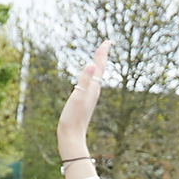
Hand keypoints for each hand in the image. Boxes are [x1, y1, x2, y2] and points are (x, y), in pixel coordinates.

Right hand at [58, 40, 109, 158]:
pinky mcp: (84, 102)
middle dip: (102, 56)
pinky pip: (90, 84)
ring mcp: (89, 97)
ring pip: (96, 77)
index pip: (99, 67)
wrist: (71, 136)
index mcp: (93, 88)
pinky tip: (90, 78)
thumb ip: (84, 81)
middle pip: (100, 70)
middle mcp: (94, 92)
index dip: (102, 54)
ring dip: (98, 65)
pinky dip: (91, 76)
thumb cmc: (73, 118)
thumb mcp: (77, 97)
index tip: (107, 41)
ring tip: (99, 57)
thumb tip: (93, 65)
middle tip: (105, 44)